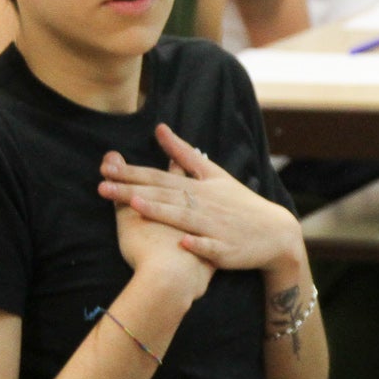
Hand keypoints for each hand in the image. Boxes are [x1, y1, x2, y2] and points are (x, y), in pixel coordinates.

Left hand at [101, 124, 302, 271]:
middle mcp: (205, 205)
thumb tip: (160, 128)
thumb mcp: (215, 174)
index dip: (132, 173)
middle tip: (102, 187)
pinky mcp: (227, 250)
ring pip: (184, 219)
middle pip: (164, 196)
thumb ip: (184, 154)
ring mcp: (215, 228)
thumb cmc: (241, 203)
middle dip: (132, 191)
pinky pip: (211, 248)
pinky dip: (198, 246)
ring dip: (161, 212)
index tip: (105, 167)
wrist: (276, 232)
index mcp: (199, 188)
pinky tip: (182, 243)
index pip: (160, 178)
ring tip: (135, 205)